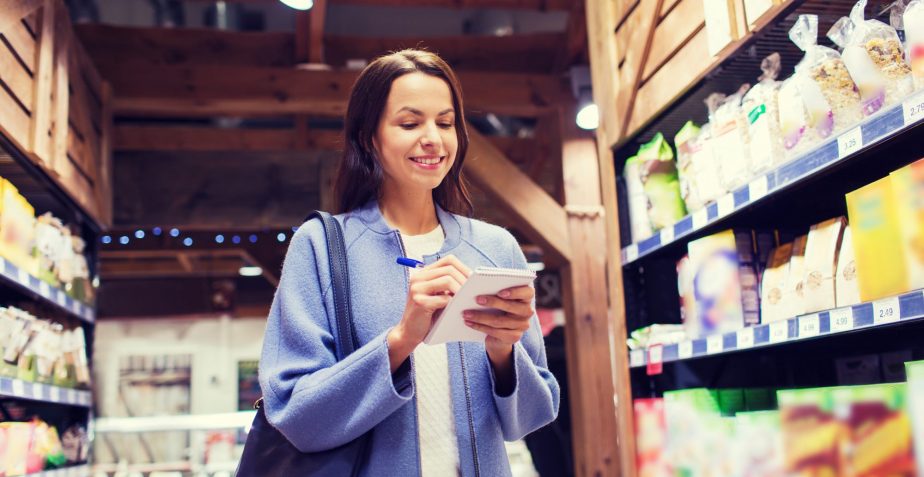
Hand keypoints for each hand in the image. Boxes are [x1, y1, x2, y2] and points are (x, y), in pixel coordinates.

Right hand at [387, 255, 470, 371]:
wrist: (408, 332)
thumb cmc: (426, 314)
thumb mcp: (437, 295)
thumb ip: (448, 286)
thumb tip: (471, 280)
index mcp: (423, 274)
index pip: (448, 261)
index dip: (463, 267)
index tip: (472, 278)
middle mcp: (418, 278)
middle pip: (449, 269)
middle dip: (464, 280)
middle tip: (473, 290)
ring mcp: (417, 289)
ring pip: (447, 280)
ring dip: (460, 290)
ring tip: (466, 299)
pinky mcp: (419, 302)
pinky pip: (443, 298)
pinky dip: (453, 303)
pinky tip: (456, 309)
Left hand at [463, 285, 534, 360]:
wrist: (501, 333)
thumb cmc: (498, 307)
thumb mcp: (498, 297)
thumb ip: (494, 289)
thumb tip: (475, 283)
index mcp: (526, 296)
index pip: (527, 292)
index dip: (515, 292)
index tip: (500, 292)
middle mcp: (527, 311)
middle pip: (511, 306)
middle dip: (492, 302)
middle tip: (477, 299)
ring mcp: (522, 325)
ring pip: (499, 321)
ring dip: (480, 317)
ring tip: (466, 313)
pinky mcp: (514, 337)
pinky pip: (495, 332)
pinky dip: (480, 326)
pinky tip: (469, 322)